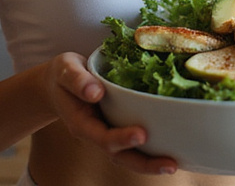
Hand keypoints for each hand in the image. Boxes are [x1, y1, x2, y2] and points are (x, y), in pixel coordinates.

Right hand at [47, 52, 178, 175]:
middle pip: (120, 156)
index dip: (122, 138)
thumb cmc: (64, 75)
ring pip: (129, 155)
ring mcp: (107, 132)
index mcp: (82, 124)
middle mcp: (96, 133)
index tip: (142, 134)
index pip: (103, 137)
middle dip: (145, 163)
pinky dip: (152, 148)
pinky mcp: (117, 126)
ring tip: (175, 163)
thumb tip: (95, 91)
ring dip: (151, 162)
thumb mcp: (65, 70)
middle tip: (170, 163)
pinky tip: (172, 148)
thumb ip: (77, 80)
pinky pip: (134, 143)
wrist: (60, 82)